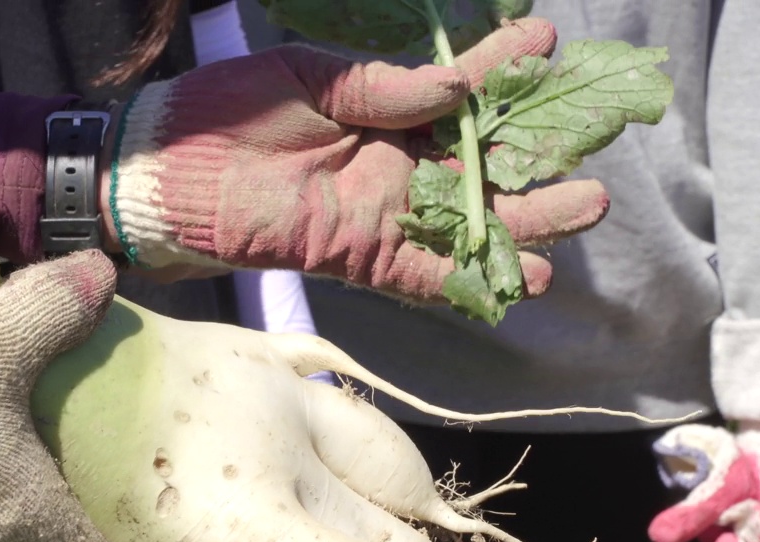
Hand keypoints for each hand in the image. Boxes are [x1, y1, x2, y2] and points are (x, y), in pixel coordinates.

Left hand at [101, 18, 608, 302]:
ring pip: (466, 223)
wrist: (163, 170)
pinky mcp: (355, 256)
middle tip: (596, 154)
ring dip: (524, 223)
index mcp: (381, 113)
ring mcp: (378, 214)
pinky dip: (468, 277)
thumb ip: (381, 87)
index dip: (503, 74)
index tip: (548, 46)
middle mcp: (391, 166)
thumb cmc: (223, 109)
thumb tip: (456, 84)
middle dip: (538, 162)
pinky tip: (522, 277)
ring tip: (584, 211)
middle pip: (481, 169)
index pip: (459, 95)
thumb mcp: (308, 76)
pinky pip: (422, 275)